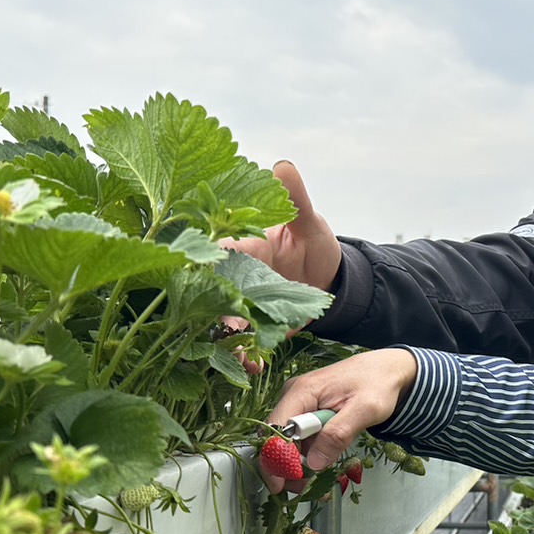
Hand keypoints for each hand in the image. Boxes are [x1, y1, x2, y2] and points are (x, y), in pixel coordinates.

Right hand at [220, 161, 343, 371]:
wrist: (332, 281)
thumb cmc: (316, 245)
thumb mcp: (310, 223)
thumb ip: (296, 200)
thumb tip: (283, 166)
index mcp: (243, 246)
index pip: (215, 253)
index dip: (204, 265)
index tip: (201, 279)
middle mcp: (236, 276)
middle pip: (211, 293)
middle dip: (210, 310)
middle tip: (221, 326)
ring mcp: (243, 304)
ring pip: (222, 321)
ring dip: (226, 340)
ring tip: (239, 355)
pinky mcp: (255, 326)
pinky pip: (242, 342)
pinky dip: (244, 355)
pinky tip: (253, 367)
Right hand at [269, 348, 419, 471]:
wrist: (386, 370)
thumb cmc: (377, 384)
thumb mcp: (365, 409)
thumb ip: (338, 434)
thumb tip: (314, 463)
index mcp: (302, 391)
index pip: (275, 429)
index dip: (274, 459)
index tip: (283, 484)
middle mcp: (293, 396)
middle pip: (275, 438)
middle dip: (285, 468)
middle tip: (304, 489)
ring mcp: (298, 403)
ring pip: (286, 441)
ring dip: (296, 465)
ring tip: (315, 482)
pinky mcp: (306, 411)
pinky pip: (299, 438)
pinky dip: (306, 455)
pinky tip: (320, 465)